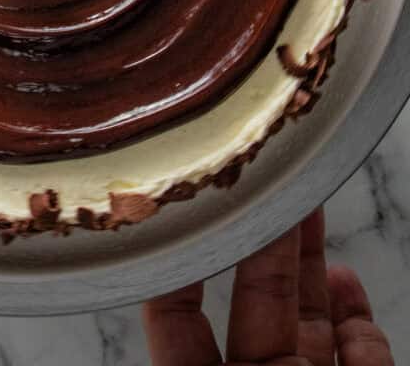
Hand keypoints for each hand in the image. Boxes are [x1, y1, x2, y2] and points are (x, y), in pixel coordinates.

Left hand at [143, 209, 393, 363]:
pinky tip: (345, 280)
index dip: (181, 260)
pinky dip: (357, 321)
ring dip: (311, 262)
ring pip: (309, 320)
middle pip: (256, 301)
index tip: (185, 205)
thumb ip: (189, 333)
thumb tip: (170, 271)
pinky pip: (361, 358)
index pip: (176, 317)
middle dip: (265, 239)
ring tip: (306, 209)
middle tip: (270, 183)